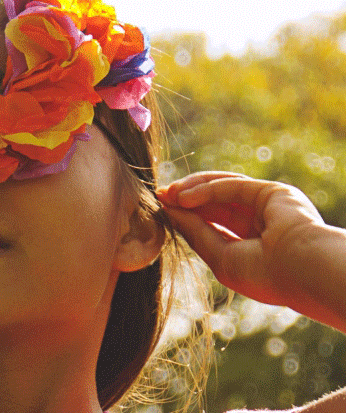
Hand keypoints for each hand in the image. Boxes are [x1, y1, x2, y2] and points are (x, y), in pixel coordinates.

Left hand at [157, 171, 345, 331]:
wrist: (302, 270)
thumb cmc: (262, 274)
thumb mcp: (219, 256)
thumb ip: (195, 232)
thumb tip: (168, 211)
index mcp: (250, 247)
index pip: (212, 225)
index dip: (186, 216)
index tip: (161, 209)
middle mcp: (259, 225)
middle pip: (214, 205)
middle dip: (185, 199)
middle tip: (160, 195)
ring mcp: (266, 207)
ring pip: (222, 191)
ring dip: (193, 190)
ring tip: (167, 194)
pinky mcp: (271, 192)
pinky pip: (232, 187)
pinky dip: (206, 188)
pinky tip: (184, 196)